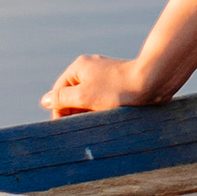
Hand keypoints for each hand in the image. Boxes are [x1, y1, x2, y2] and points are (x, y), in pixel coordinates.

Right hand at [41, 53, 159, 117]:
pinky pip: (103, 100)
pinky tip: (106, 120)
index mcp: (79, 67)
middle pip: (73, 95)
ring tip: (96, 124)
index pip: (59, 91)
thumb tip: (44, 100)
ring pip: (89, 99)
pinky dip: (101, 110)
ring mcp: (105, 77)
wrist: (152, 82)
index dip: (59, 110)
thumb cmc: (117, 89)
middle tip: (82, 128)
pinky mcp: (118, 85)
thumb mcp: (84, 96)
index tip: (65, 128)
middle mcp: (91, 69)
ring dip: (89, 113)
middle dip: (75, 112)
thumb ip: (62, 98)